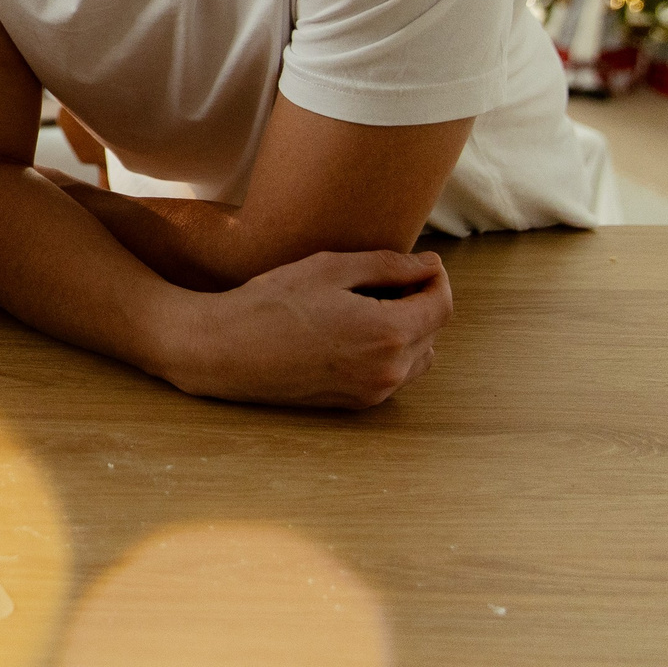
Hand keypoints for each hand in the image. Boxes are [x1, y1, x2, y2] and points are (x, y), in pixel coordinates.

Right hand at [167, 248, 452, 408]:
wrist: (225, 350)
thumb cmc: (271, 303)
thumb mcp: (329, 269)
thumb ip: (388, 266)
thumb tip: (430, 265)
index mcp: (389, 332)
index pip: (441, 304)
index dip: (436, 278)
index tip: (421, 263)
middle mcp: (390, 369)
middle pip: (434, 330)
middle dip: (421, 301)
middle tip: (388, 278)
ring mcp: (374, 391)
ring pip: (419, 356)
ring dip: (409, 329)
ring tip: (370, 306)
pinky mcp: (356, 403)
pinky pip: (394, 375)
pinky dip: (389, 352)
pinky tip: (353, 332)